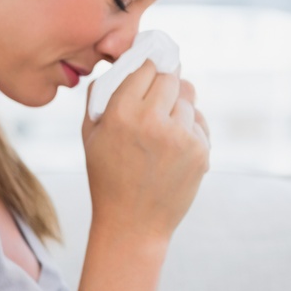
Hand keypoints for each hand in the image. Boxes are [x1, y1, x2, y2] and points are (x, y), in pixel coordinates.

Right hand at [82, 61, 209, 243]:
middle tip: (158, 95)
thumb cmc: (107, 177)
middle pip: (171, 77)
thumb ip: (99, 97)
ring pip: (188, 99)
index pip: (145, 68)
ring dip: (177, 106)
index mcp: (120, 114)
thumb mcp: (90, 136)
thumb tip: (118, 66)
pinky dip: (189, 128)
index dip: (147, 67)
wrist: (133, 223)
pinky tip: (173, 148)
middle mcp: (152, 121)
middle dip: (165, 82)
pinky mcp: (200, 150)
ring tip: (162, 130)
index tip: (149, 68)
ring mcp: (180, 136)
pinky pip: (199, 122)